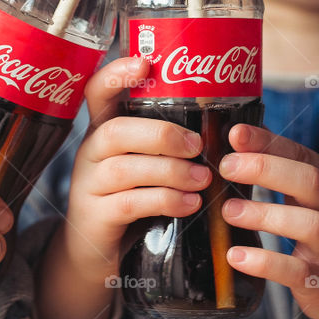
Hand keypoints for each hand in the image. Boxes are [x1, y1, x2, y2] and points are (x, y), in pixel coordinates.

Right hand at [36, 56, 211, 318]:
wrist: (95, 255)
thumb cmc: (132, 199)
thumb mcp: (144, 165)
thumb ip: (169, 144)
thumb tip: (230, 125)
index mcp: (104, 130)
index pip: (98, 92)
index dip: (116, 74)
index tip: (144, 63)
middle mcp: (91, 152)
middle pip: (114, 131)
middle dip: (161, 134)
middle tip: (198, 146)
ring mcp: (88, 186)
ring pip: (124, 169)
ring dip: (170, 172)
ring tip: (204, 179)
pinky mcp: (96, 218)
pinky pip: (129, 204)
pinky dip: (164, 201)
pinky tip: (189, 203)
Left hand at [220, 122, 318, 318]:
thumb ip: (288, 173)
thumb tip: (243, 139)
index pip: (303, 155)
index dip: (269, 142)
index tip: (235, 133)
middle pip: (310, 181)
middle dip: (266, 168)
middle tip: (226, 167)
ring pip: (309, 224)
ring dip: (265, 214)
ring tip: (229, 211)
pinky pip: (296, 271)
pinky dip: (265, 262)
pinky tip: (236, 256)